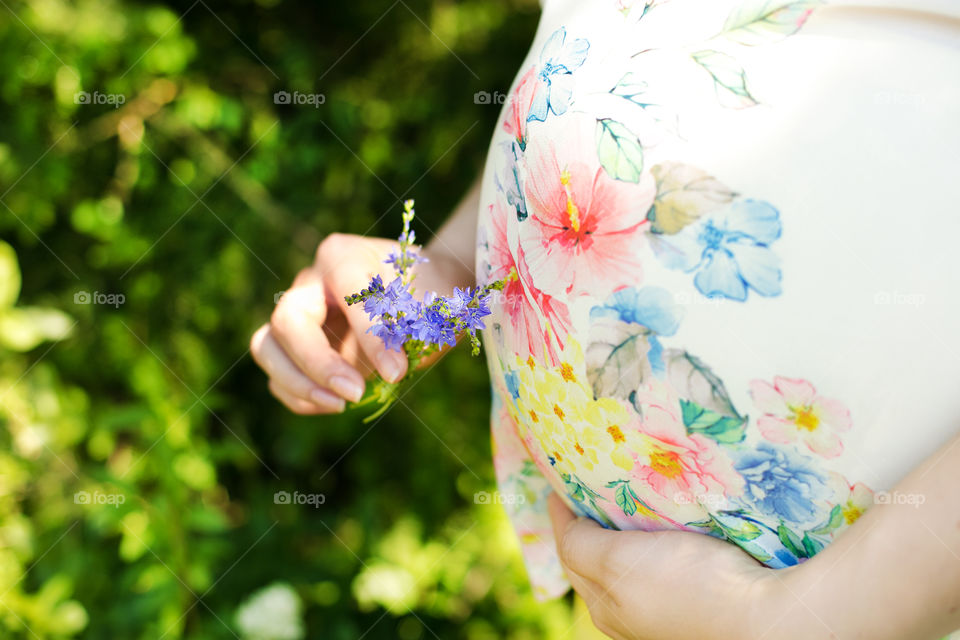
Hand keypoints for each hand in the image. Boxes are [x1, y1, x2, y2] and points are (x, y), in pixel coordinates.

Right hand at [250, 233, 419, 413]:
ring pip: (267, 347)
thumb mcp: (429, 302)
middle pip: (288, 321)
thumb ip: (409, 328)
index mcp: (344, 256)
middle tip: (356, 393)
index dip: (370, 338)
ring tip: (340, 405)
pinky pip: (277, 375)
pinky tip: (335, 405)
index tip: (396, 373)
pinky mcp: (294, 347)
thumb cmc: (428, 291)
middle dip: (318, 364)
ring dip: (297, 383)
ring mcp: (296, 313)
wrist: (422, 292)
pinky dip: (299, 396)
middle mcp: (311, 282)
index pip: (347, 296)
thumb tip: (390, 371)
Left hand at [546, 494, 779, 639]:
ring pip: (632, 561)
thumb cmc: (689, 586)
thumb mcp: (617, 561)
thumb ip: (581, 544)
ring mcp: (664, 609)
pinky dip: (656, 541)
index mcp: (603, 605)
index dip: (563, 512)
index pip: (569, 549)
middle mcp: (628, 614)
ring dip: (625, 531)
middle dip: (590, 521)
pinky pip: (664, 564)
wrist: (769, 618)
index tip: (561, 478)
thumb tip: (562, 520)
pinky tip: (670, 524)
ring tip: (629, 496)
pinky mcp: (698, 599)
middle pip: (597, 558)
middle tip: (592, 481)